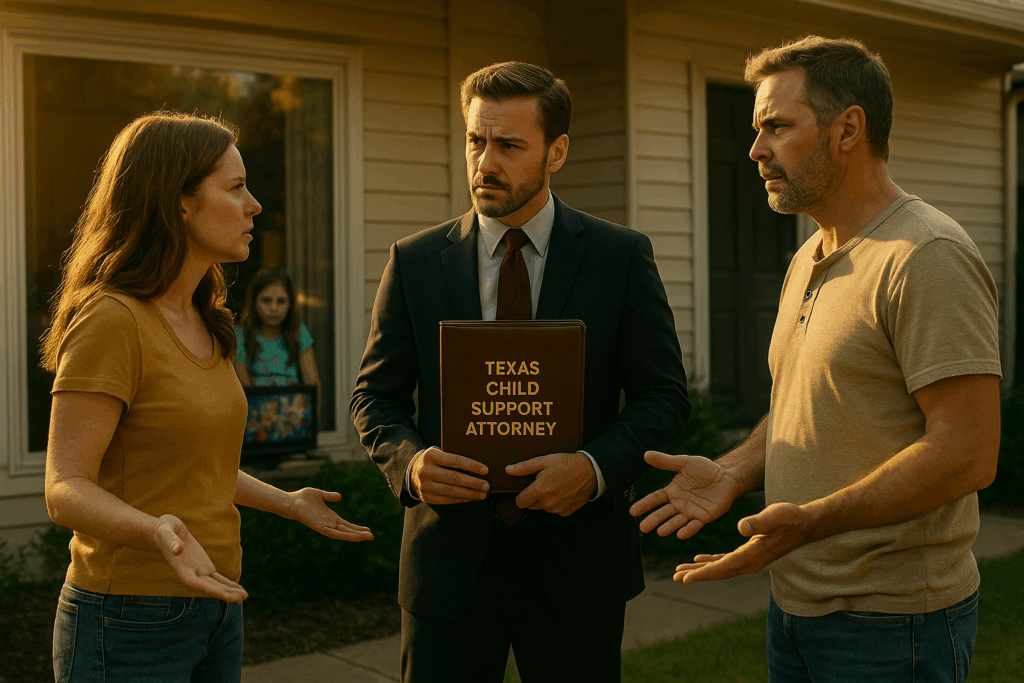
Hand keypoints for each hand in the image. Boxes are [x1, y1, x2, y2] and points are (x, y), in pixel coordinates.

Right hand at [153, 514, 247, 602]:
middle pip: (209, 588)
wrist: (166, 529)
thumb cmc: (164, 530)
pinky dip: (228, 583)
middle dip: (225, 594)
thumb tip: (178, 549)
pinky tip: (238, 589)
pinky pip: (218, 578)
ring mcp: (199, 571)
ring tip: (245, 597)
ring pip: (216, 584)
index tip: (226, 596)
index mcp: (182, 570)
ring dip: (230, 591)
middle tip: (242, 599)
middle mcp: (191, 574)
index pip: (198, 584)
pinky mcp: (205, 566)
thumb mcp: (166, 531)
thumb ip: (171, 541)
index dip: (212, 590)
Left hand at [287, 488, 373, 541]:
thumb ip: (329, 496)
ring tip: (366, 538)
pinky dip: (343, 535)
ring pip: (342, 534)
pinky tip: (352, 537)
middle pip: (347, 531)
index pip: (346, 525)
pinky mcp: (319, 527)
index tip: (367, 530)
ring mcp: (324, 526)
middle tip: (372, 537)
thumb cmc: (303, 498)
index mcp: (330, 517)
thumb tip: (339, 496)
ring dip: (354, 536)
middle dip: (359, 534)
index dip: (357, 528)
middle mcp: (329, 523)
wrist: (291, 501)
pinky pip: (333, 533)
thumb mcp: (320, 494)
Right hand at [410, 447, 488, 503]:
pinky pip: (446, 500)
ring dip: (469, 493)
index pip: (455, 460)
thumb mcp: (439, 454)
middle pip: (454, 478)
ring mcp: (425, 485)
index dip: (471, 466)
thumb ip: (452, 458)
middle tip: (486, 485)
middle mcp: (426, 470)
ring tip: (482, 494)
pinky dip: (460, 499)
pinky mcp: (426, 497)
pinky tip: (470, 498)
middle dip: (473, 483)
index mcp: (431, 456)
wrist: (411, 472)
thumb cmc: (433, 461)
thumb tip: (477, 468)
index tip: (485, 470)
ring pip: (451, 491)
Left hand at [507, 452, 595, 515]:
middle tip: (544, 483)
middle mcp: (548, 502)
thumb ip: (525, 467)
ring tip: (555, 485)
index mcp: (540, 490)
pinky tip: (562, 491)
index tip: (526, 489)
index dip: (521, 495)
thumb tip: (509, 470)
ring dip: (546, 499)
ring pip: (543, 508)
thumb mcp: (545, 461)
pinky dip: (556, 503)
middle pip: (531, 505)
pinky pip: (555, 510)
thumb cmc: (568, 464)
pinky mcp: (566, 512)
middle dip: (534, 496)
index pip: (520, 502)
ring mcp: (557, 509)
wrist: (590, 471)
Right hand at [629, 451, 738, 538]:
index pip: (655, 499)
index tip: (632, 512)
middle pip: (663, 513)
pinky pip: (695, 525)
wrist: (726, 476)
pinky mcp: (704, 517)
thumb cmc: (705, 469)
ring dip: (669, 527)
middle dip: (653, 520)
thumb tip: (645, 454)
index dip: (645, 505)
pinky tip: (681, 534)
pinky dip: (688, 530)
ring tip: (660, 532)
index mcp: (672, 492)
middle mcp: (679, 504)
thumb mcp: (684, 462)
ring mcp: (691, 512)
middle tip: (643, 527)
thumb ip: (665, 461)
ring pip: (677, 521)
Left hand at [672, 502, 814, 583]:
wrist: (805, 524)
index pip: (722, 568)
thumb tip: (741, 527)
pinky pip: (726, 561)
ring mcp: (750, 560)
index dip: (702, 574)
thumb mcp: (775, 515)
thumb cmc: (791, 518)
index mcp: (752, 556)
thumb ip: (759, 521)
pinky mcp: (750, 553)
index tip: (685, 578)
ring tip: (681, 571)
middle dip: (696, 575)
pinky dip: (712, 562)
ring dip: (701, 570)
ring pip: (720, 568)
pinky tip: (700, 559)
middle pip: (718, 572)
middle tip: (675, 577)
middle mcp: (750, 562)